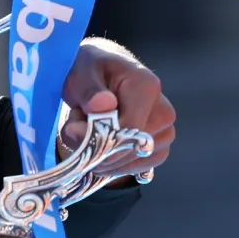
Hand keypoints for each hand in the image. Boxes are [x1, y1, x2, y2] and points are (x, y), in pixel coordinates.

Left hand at [56, 38, 173, 180]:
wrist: (101, 74)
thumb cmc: (91, 72)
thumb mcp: (81, 73)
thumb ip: (88, 90)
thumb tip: (102, 106)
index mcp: (147, 86)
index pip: (129, 127)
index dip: (101, 138)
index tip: (73, 131)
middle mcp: (164, 110)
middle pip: (133, 147)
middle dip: (99, 146)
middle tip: (75, 127)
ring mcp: (165, 130)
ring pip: (136, 159)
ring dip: (105, 155)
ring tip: (88, 131)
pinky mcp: (160, 146)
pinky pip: (141, 165)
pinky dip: (116, 163)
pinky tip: (100, 145)